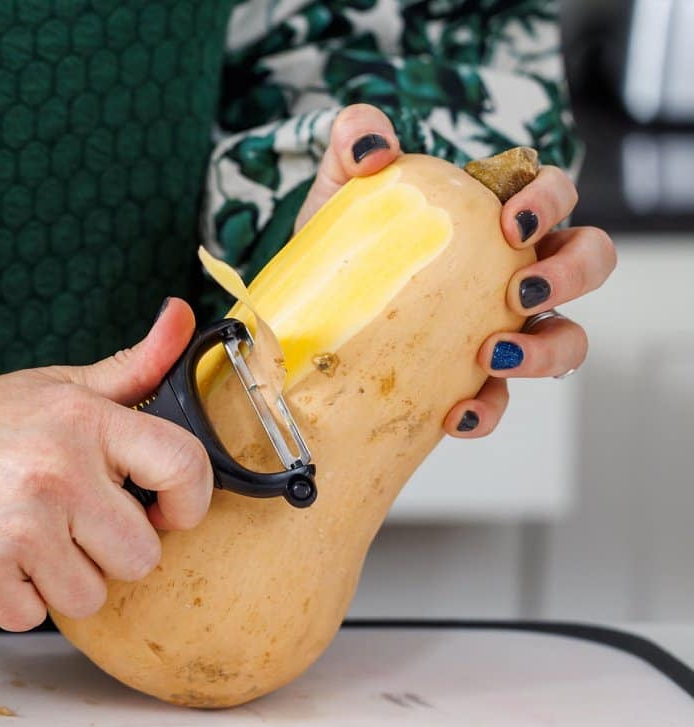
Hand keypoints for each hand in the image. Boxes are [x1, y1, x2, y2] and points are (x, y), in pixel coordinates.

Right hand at [0, 299, 213, 631]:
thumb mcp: (56, 385)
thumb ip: (130, 367)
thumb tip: (183, 317)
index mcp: (86, 419)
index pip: (183, 465)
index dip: (188, 501)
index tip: (164, 512)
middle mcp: (58, 469)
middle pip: (141, 556)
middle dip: (106, 551)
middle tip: (67, 524)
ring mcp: (20, 524)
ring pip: (90, 597)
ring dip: (57, 580)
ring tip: (25, 540)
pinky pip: (31, 615)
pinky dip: (10, 598)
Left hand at [295, 104, 616, 437]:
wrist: (307, 309)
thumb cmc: (344, 239)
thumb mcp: (340, 187)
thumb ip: (353, 142)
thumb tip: (372, 146)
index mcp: (498, 215)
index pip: (553, 195)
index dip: (550, 204)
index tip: (511, 224)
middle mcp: (517, 268)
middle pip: (589, 261)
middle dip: (571, 275)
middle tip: (518, 289)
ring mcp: (505, 326)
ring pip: (568, 339)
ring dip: (546, 351)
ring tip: (493, 356)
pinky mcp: (474, 380)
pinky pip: (502, 402)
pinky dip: (488, 411)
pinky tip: (454, 415)